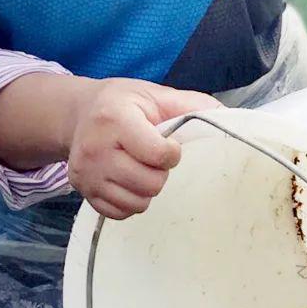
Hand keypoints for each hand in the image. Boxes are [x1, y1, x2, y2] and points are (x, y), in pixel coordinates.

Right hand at [65, 77, 215, 219]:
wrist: (77, 113)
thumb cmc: (123, 103)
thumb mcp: (154, 94)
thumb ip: (191, 105)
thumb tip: (229, 119)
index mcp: (115, 119)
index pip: (157, 154)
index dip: (172, 153)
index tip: (169, 145)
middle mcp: (96, 149)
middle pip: (150, 183)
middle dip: (160, 173)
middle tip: (153, 159)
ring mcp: (87, 174)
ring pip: (137, 202)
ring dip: (147, 189)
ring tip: (141, 169)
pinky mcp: (84, 192)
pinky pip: (120, 213)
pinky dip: (131, 202)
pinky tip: (129, 182)